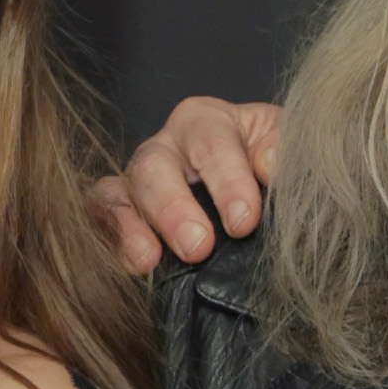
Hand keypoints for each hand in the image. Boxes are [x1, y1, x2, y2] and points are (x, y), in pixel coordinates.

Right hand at [96, 94, 280, 276]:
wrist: (262, 189)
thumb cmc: (272, 163)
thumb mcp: (285, 145)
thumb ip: (284, 148)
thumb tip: (270, 164)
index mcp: (206, 122)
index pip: (211, 144)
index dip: (227, 181)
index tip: (245, 220)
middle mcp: (166, 147)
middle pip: (155, 167)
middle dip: (174, 209)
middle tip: (199, 246)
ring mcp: (138, 182)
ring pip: (119, 193)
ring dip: (132, 226)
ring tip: (147, 259)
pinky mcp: (122, 214)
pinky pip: (102, 220)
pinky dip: (111, 240)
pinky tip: (132, 266)